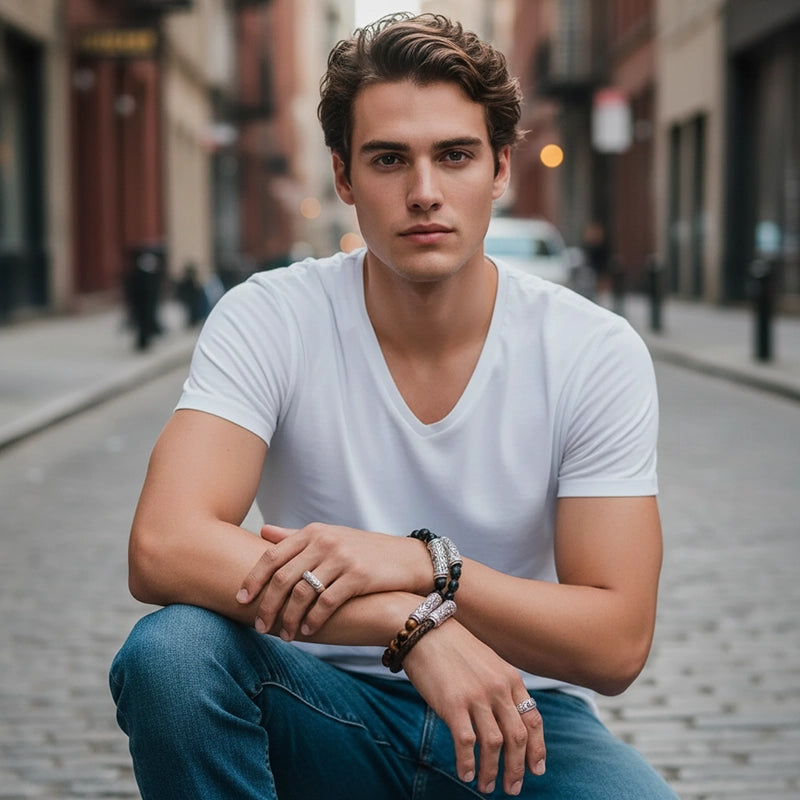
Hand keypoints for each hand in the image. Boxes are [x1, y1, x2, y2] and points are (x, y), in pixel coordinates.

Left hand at [236, 523, 424, 638]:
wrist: (407, 558)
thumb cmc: (364, 550)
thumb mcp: (330, 537)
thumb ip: (295, 536)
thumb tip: (263, 531)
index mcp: (313, 532)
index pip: (273, 555)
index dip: (253, 578)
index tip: (240, 599)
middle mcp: (325, 542)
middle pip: (284, 577)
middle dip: (267, 605)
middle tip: (259, 626)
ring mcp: (342, 558)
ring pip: (303, 592)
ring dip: (288, 618)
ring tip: (283, 635)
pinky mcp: (358, 576)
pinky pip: (327, 602)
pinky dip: (313, 620)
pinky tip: (308, 631)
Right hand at [402, 619, 545, 795]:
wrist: (424, 630)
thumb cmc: (453, 647)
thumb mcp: (487, 661)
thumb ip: (500, 686)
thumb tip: (507, 718)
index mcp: (510, 677)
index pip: (533, 719)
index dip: (538, 748)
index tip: (537, 769)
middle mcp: (498, 688)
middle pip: (518, 737)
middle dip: (518, 768)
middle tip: (512, 789)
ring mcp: (477, 696)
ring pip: (494, 745)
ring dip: (492, 772)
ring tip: (486, 787)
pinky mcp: (453, 704)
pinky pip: (466, 743)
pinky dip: (468, 763)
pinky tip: (465, 774)